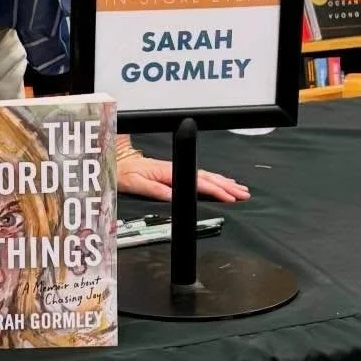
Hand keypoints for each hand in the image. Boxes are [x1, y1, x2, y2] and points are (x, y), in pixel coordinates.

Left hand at [118, 151, 248, 205]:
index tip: (229, 197)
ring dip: (225, 183)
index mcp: (168, 173)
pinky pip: (200, 176)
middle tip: (243, 195)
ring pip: (206, 176)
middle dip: (227, 187)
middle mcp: (175, 170)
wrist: (117, 163)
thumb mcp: (134, 183)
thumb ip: (154, 190)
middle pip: (207, 178)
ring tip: (240, 189)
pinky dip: (215, 179)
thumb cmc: (123, 173)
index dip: (216, 191)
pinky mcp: (175, 172)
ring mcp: (176, 170)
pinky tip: (223, 181)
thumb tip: (172, 197)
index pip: (198, 183)